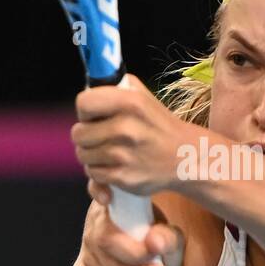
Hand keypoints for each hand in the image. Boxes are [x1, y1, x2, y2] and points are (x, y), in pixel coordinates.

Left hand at [71, 73, 186, 196]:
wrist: (186, 158)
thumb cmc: (158, 125)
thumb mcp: (142, 96)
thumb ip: (114, 88)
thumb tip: (87, 89)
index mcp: (130, 102)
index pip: (83, 103)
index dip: (86, 112)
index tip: (94, 117)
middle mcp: (125, 128)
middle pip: (78, 133)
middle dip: (86, 136)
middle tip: (102, 137)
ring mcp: (123, 154)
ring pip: (83, 155)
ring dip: (92, 155)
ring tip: (110, 152)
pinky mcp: (123, 177)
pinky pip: (93, 174)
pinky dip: (100, 172)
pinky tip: (115, 166)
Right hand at [84, 177, 185, 265]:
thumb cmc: (157, 242)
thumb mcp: (168, 236)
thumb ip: (167, 236)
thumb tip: (154, 243)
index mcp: (114, 204)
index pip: (97, 187)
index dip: (97, 190)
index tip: (107, 199)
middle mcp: (96, 222)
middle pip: (105, 240)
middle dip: (136, 257)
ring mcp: (90, 246)